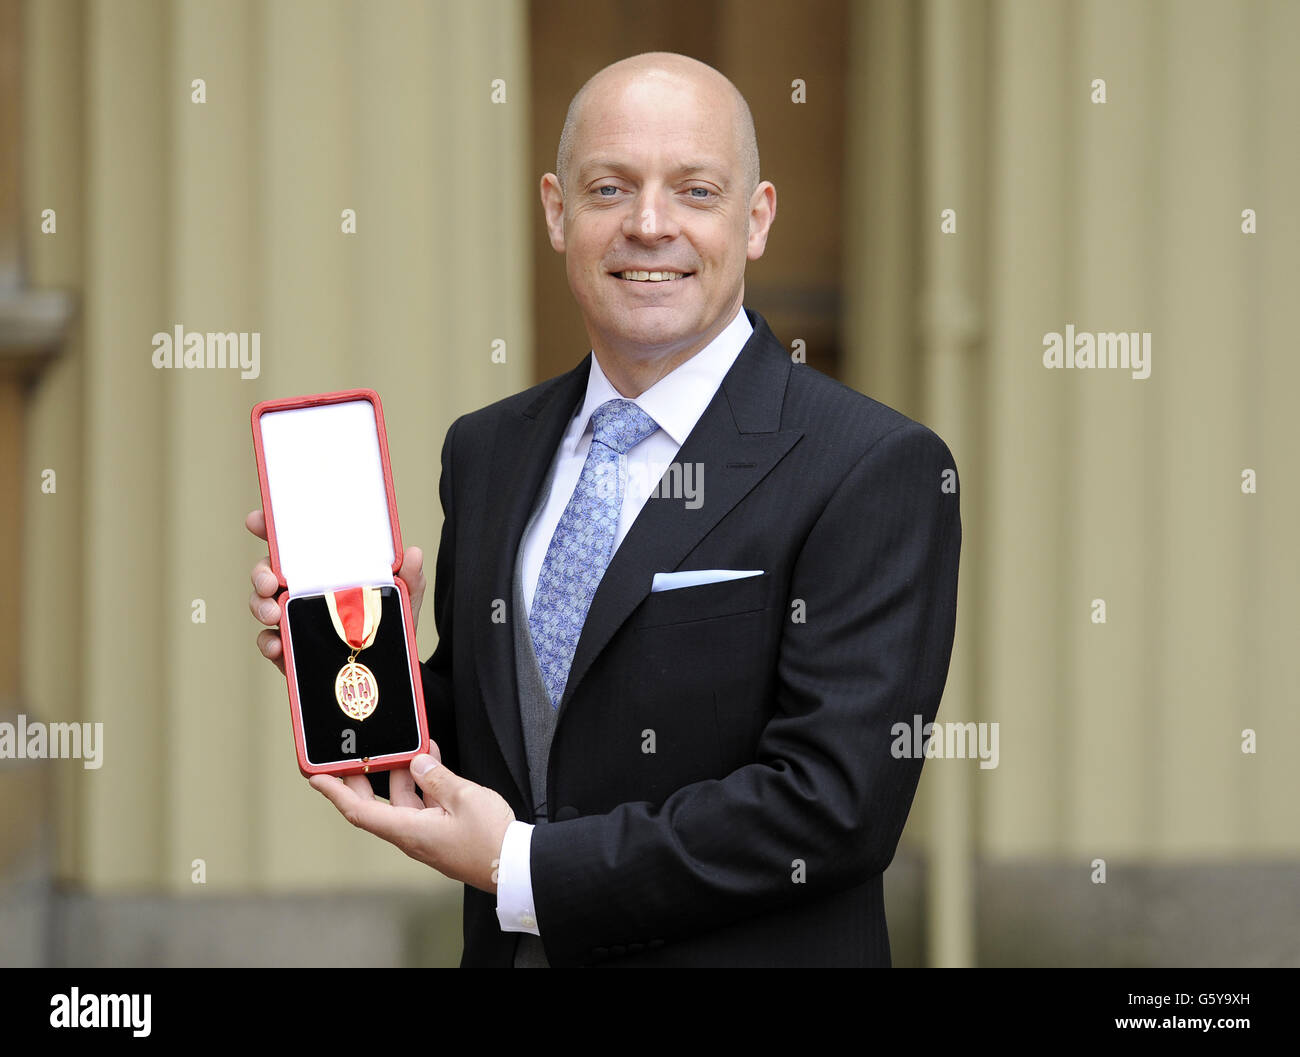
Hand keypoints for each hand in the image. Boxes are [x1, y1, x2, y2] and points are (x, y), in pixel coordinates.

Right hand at [246, 508, 426, 673]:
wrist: (388, 668)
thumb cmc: (389, 623)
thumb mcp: (403, 597)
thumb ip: (409, 577)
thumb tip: (413, 553)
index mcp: (324, 569)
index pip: (293, 544)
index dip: (270, 528)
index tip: (257, 520)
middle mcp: (303, 589)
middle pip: (268, 571)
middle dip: (261, 572)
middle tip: (271, 581)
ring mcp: (293, 618)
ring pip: (262, 603)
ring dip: (260, 605)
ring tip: (273, 613)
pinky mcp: (290, 647)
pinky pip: (269, 641)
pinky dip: (268, 642)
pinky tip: (277, 644)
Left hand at [309, 741, 515, 893]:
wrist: (514, 865)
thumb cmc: (490, 840)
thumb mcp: (463, 797)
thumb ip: (436, 777)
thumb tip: (417, 764)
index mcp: (409, 830)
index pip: (359, 811)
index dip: (335, 793)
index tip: (317, 779)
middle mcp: (412, 835)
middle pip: (377, 805)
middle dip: (365, 779)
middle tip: (356, 755)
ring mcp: (427, 835)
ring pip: (404, 801)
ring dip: (403, 775)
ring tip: (410, 748)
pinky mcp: (442, 833)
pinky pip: (424, 805)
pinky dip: (424, 783)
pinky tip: (433, 764)